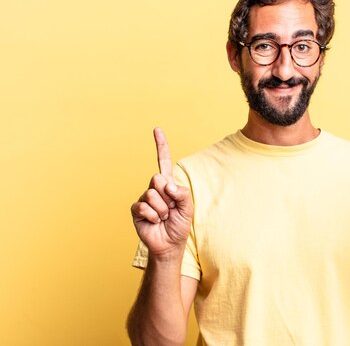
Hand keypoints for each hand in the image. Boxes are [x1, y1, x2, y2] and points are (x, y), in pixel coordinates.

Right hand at [130, 128, 193, 257]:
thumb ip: (182, 194)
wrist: (169, 244)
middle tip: (170, 209)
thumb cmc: (179, 225)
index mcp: (168, 184)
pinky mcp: (136, 210)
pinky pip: (143, 207)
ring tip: (164, 218)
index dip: (160, 146)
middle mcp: (155, 188)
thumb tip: (167, 185)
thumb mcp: (188, 208)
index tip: (157, 129)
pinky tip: (154, 222)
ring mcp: (144, 199)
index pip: (163, 161)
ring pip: (152, 195)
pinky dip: (153, 217)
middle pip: (158, 179)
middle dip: (168, 196)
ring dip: (162, 210)